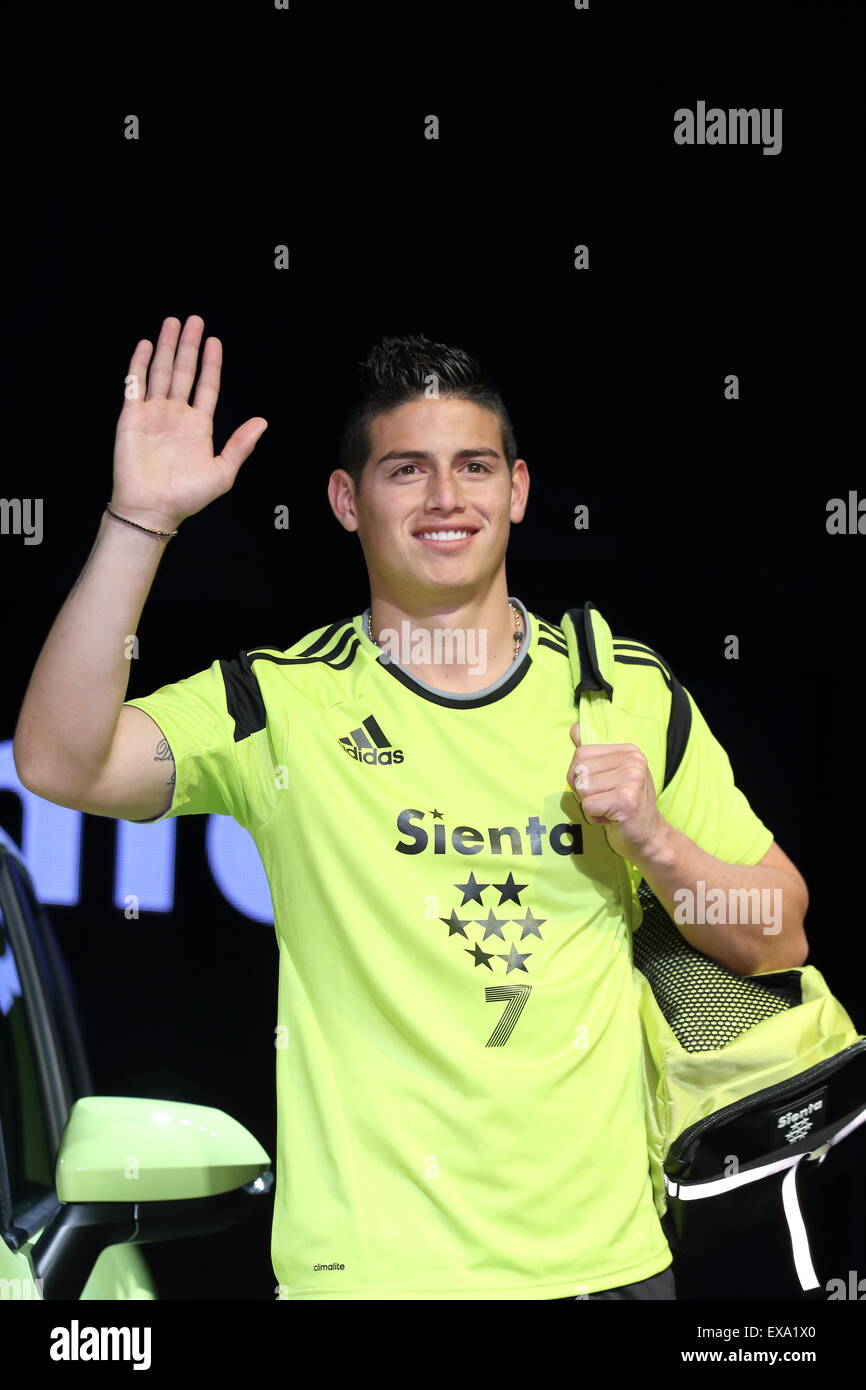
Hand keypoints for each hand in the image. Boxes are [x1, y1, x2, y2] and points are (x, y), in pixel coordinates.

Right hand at [111, 314, 267, 530]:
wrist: (151, 508)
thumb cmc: (187, 496)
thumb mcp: (223, 472)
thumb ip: (240, 445)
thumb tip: (263, 422)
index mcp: (199, 425)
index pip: (207, 386)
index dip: (211, 363)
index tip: (215, 341)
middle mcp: (176, 414)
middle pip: (184, 371)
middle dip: (189, 346)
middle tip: (194, 320)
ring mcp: (153, 413)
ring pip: (161, 372)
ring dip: (167, 347)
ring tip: (173, 322)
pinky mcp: (131, 416)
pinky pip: (135, 384)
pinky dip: (139, 363)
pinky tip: (147, 344)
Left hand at [566, 721, 666, 860]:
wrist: (650, 838)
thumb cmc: (625, 807)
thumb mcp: (613, 774)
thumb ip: (594, 753)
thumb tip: (574, 728)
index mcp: (629, 751)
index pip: (581, 754)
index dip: (580, 776)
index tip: (601, 788)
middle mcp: (633, 761)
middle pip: (579, 771)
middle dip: (584, 792)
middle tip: (605, 800)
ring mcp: (632, 779)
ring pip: (582, 789)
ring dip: (590, 805)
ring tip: (609, 808)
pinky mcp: (626, 800)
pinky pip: (588, 806)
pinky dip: (594, 817)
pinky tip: (611, 818)